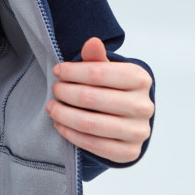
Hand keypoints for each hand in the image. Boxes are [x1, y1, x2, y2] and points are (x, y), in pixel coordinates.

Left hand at [46, 37, 152, 163]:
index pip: (98, 73)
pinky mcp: (129, 152)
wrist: (130, 119)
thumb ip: (97, 58)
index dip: (73, 71)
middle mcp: (143, 106)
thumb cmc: (114, 89)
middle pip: (91, 98)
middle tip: (54, 89)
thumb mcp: (108, 70)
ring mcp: (138, 131)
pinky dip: (71, 134)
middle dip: (65, 92)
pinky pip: (93, 145)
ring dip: (63, 114)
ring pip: (90, 123)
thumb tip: (92, 42)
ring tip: (51, 107)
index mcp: (140, 79)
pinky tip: (60, 124)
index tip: (57, 71)